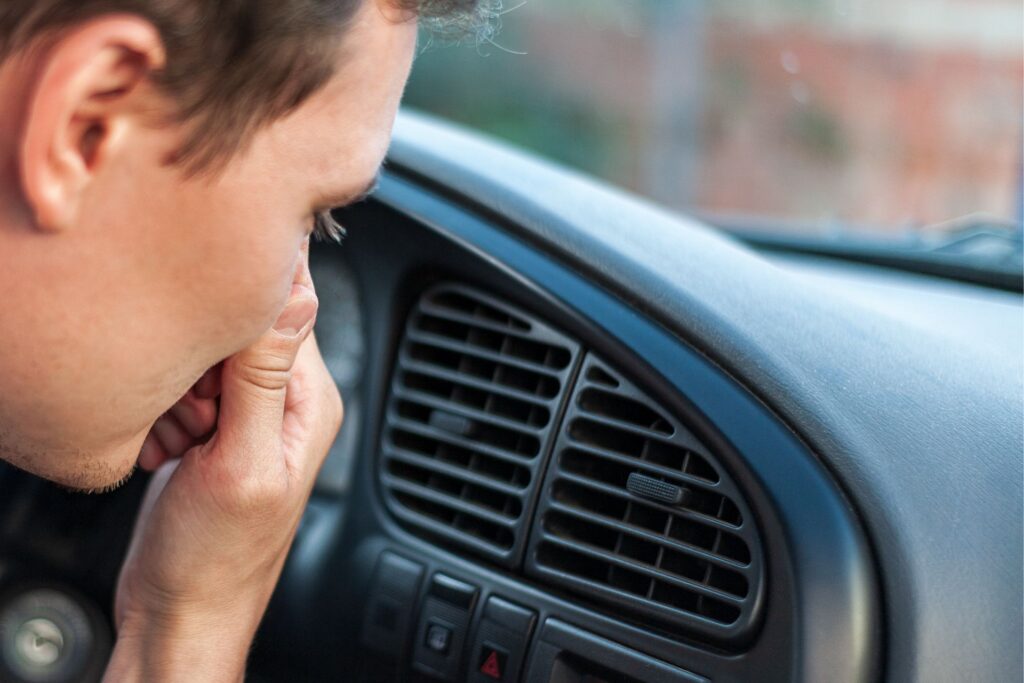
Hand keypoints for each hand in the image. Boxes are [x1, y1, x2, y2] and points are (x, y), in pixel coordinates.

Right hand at [104, 242, 342, 681]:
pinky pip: (178, 391)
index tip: (213, 372)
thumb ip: (263, 378)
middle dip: (198, 371)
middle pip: (233, 331)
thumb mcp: (240, 461)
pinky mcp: (209, 430)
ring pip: (199, 359)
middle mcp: (285, 401)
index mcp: (311, 399)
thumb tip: (295, 292)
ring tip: (185, 445)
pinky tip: (168, 454)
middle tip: (199, 423)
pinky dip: (161, 417)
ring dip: (174, 397)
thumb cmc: (218, 557)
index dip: (232, 330)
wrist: (182, 611)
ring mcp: (245, 416)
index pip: (281, 310)